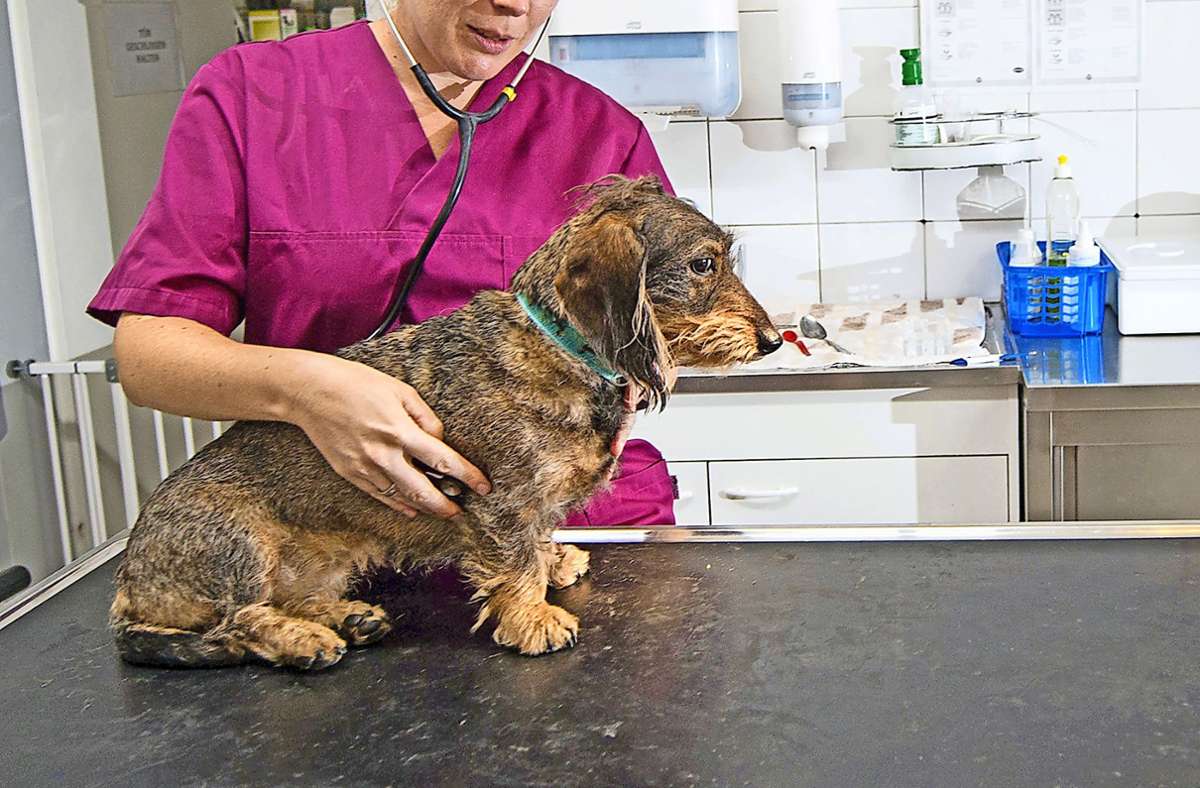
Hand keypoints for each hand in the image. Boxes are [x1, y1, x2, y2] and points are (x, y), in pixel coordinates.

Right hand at [286, 355, 489, 517]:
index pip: (443, 459)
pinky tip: (412, 509)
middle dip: (446, 505)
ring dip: (425, 507)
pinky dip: (398, 505)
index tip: (484, 486)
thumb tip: (440, 440)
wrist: (309, 392)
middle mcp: (383, 453)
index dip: (467, 476)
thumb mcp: (400, 390)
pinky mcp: (350, 473)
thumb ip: (425, 417)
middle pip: (423, 490)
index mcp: (400, 430)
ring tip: (442, 511)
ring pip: (402, 497)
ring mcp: (365, 467)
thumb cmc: (357, 384)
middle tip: (461, 512)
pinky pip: (379, 496)